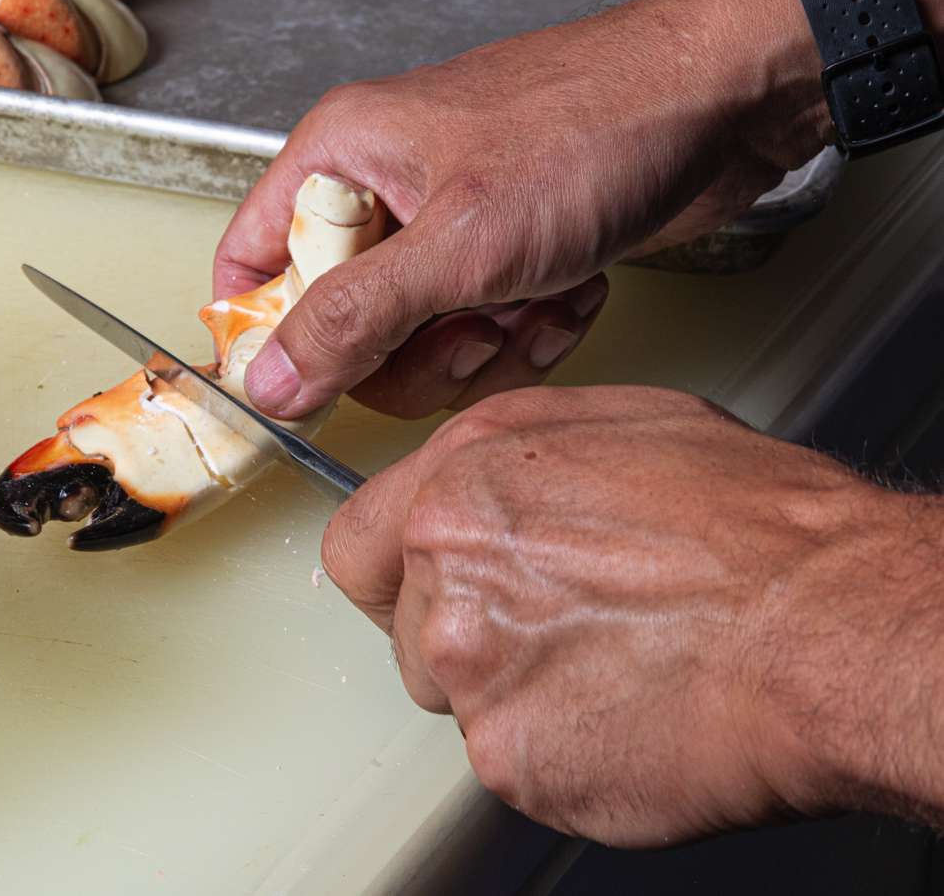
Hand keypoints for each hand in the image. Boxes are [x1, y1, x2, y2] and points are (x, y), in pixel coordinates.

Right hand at [216, 0, 829, 420]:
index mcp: (341, 157)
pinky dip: (531, 327)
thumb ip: (353, 320)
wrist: (727, 101)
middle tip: (468, 333)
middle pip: (339, 322)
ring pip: (418, 338)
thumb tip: (270, 382)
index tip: (314, 387)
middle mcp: (384, 186)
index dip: (267, 334)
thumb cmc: (596, 126)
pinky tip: (571, 292)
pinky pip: (483, 326)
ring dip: (483, 343)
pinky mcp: (506, 248)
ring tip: (535, 300)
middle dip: (413, 351)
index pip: (250, 260)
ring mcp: (448, 219)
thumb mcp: (459, 242)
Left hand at [321, 385, 943, 845]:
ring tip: (610, 665)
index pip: (355, 546)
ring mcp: (473, 669)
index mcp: (462, 482)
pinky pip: (512, 762)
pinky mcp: (512, 757)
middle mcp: (448, 570)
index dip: (390, 574)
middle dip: (463, 635)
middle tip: (554, 630)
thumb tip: (481, 482)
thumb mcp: (625, 425)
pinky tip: (627, 714)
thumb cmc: (757, 527)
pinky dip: (561, 752)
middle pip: (406, 629)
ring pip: (457, 700)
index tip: (416, 590)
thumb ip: (516, 458)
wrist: (830, 628)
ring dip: (513, 694)